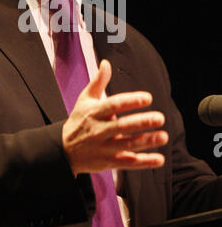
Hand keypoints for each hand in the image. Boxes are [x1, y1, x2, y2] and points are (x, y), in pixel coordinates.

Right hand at [62, 59, 168, 175]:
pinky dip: (144, 162)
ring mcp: (103, 148)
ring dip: (147, 141)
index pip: (114, 105)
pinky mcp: (108, 162)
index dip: (131, 101)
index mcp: (94, 112)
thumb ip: (98, 81)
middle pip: (122, 126)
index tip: (148, 98)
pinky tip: (159, 159)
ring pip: (127, 145)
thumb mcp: (84, 100)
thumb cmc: (78, 121)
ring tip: (163, 136)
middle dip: (142, 122)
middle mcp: (99, 130)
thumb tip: (106, 63)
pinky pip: (128, 163)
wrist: (63, 151)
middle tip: (159, 117)